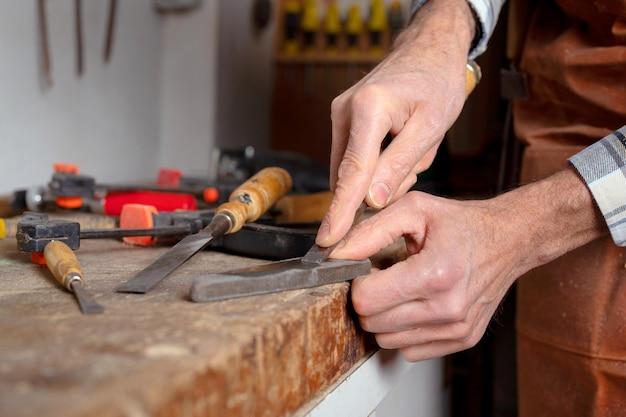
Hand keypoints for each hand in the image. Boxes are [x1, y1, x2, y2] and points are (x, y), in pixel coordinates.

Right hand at [316, 0, 475, 246]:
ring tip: (412, 143)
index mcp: (369, 109)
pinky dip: (378, 163)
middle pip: (352, 174)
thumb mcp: (431, 126)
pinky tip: (400, 144)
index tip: (328, 239)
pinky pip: (356, 158)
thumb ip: (399, 165)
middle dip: (381, 184)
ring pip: (354, 169)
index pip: (352, 172)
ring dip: (383, 172)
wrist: (429, 49)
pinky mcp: (344, 121)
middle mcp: (345, 111)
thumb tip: (371, 201)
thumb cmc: (436, 83)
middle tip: (416, 159)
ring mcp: (341, 115)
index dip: (341, 210)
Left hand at [331, 170, 603, 360]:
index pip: (367, 300)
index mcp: (436, 274)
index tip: (368, 269)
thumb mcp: (414, 209)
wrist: (509, 241)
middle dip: (369, 299)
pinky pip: (410, 350)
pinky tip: (416, 304)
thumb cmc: (461, 223)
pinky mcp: (462, 340)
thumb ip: (370, 230)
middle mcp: (448, 308)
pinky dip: (404, 330)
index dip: (358, 283)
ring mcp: (456, 329)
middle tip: (383, 277)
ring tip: (402, 289)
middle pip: (373, 323)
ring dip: (384, 316)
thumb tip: (335, 254)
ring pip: (387, 340)